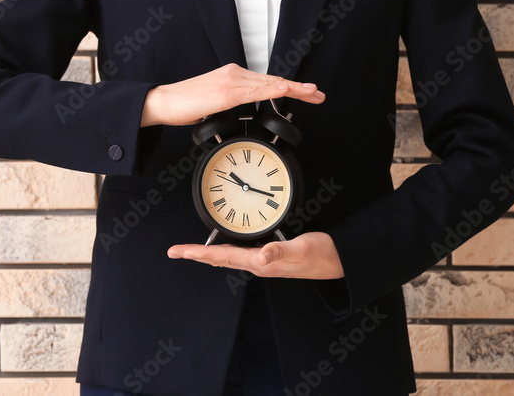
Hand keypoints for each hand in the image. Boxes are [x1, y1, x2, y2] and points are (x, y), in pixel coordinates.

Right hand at [140, 62, 325, 126]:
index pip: (267, 81)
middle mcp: (234, 74)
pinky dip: (273, 88)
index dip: (288, 86)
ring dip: (293, 87)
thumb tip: (242, 113)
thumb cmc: (185, 104)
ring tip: (312, 93)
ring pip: (269, 83)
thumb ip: (231, 104)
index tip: (307, 92)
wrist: (164, 102)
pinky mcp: (225, 92)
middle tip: (318, 94)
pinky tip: (286, 89)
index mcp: (233, 77)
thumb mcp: (214, 104)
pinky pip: (254, 91)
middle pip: (273, 80)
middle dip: (298, 87)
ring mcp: (231, 81)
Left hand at [167, 231, 343, 279]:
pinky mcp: (271, 257)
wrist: (339, 260)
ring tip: (192, 252)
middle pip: (219, 259)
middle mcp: (259, 264)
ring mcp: (265, 262)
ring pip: (228, 258)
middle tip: (175, 252)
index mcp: (261, 263)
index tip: (178, 252)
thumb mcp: (302, 249)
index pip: (221, 256)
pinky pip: (241, 254)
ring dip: (208, 254)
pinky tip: (224, 249)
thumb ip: (281, 251)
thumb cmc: (322, 254)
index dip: (198, 253)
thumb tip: (260, 256)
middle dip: (196, 255)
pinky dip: (226, 251)